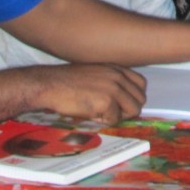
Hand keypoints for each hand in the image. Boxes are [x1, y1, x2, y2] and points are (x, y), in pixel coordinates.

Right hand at [26, 63, 146, 123]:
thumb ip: (112, 82)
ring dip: (118, 116)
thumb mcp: (95, 74)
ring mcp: (114, 88)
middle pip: (140, 99)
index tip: (123, 104)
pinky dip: (104, 121)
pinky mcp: (107, 101)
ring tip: (101, 113)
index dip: (133, 97)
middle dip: (127, 110)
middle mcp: (118, 76)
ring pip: (133, 110)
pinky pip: (115, 119)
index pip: (141, 84)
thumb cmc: (67, 82)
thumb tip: (123, 101)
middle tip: (110, 113)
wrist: (49, 85)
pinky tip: (90, 114)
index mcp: (116, 68)